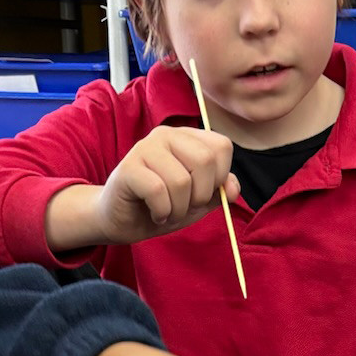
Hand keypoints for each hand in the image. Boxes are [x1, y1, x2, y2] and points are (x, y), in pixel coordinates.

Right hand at [95, 125, 240, 244]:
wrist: (122, 220)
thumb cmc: (161, 206)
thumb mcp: (198, 202)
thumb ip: (218, 191)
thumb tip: (233, 188)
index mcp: (187, 138)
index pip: (222, 146)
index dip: (220, 177)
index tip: (203, 193)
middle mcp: (166, 135)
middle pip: (205, 161)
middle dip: (200, 195)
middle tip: (184, 206)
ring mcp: (145, 147)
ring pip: (181, 180)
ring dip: (179, 209)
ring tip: (167, 211)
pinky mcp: (128, 167)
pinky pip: (158, 191)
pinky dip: (162, 211)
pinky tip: (155, 213)